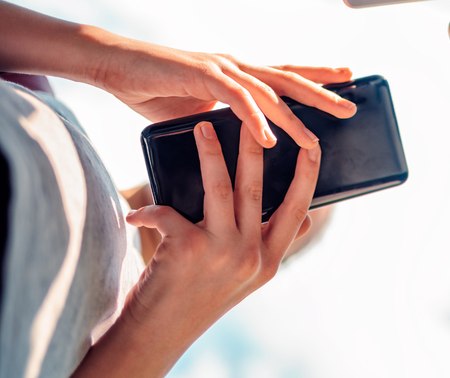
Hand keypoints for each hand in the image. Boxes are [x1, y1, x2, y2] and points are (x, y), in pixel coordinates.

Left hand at [73, 122, 318, 376]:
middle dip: (256, 147)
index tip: (313, 142)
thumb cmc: (199, 298)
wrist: (159, 336)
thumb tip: (307, 218)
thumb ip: (274, 245)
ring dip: (212, 153)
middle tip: (253, 115)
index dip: (308, 174)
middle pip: (259, 188)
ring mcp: (223, 253)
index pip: (299, 207)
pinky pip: (170, 213)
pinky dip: (150, 210)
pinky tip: (136, 212)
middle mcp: (253, 256)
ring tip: (203, 127)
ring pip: (222, 189)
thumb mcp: (248, 277)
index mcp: (270, 259)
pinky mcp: (190, 251)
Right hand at [91, 37, 354, 148]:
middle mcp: (236, 66)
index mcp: (238, 74)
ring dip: (293, 117)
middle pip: (288, 80)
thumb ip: (223, 125)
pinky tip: (269, 138)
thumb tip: (244, 147)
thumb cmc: (152, 89)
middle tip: (351, 107)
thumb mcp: (198, 114)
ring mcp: (221, 68)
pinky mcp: (201, 75)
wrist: (113, 66)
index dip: (316, 75)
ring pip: (267, 92)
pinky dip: (254, 120)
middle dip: (322, 93)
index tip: (346, 79)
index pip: (285, 74)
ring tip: (315, 139)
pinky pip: (235, 100)